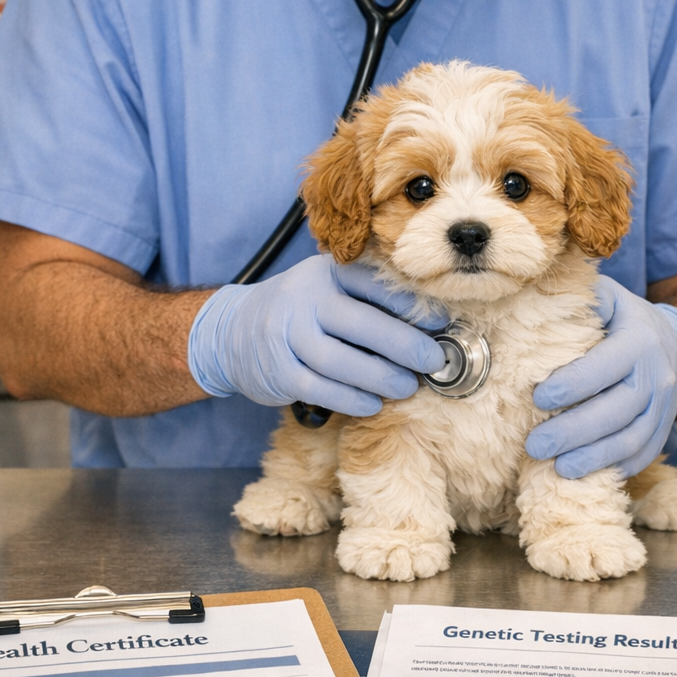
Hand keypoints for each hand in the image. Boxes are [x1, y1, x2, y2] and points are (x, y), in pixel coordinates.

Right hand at [188, 255, 445, 415]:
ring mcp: (286, 334)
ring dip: (380, 377)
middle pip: (360, 322)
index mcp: (325, 272)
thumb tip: (432, 324)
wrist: (234, 331)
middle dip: (404, 344)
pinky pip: (319, 388)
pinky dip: (351, 399)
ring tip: (408, 386)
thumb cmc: (302, 311)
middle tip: (434, 361)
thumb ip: (369, 298)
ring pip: (339, 360)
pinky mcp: (277, 370)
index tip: (442, 322)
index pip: (372, 283)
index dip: (410, 303)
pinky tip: (373, 404)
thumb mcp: (329, 288)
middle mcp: (303, 298)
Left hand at [525, 276, 676, 478]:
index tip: (538, 397)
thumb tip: (543, 300)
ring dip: (593, 458)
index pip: (604, 367)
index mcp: (639, 341)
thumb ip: (584, 299)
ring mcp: (664, 409)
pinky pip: (642, 455)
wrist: (676, 346)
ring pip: (630, 440)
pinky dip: (615, 468)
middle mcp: (656, 377)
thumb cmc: (627, 322)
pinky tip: (585, 476)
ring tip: (558, 468)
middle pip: (615, 411)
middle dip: (573, 432)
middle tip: (536, 445)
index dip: (571, 385)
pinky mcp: (662, 432)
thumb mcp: (610, 299)